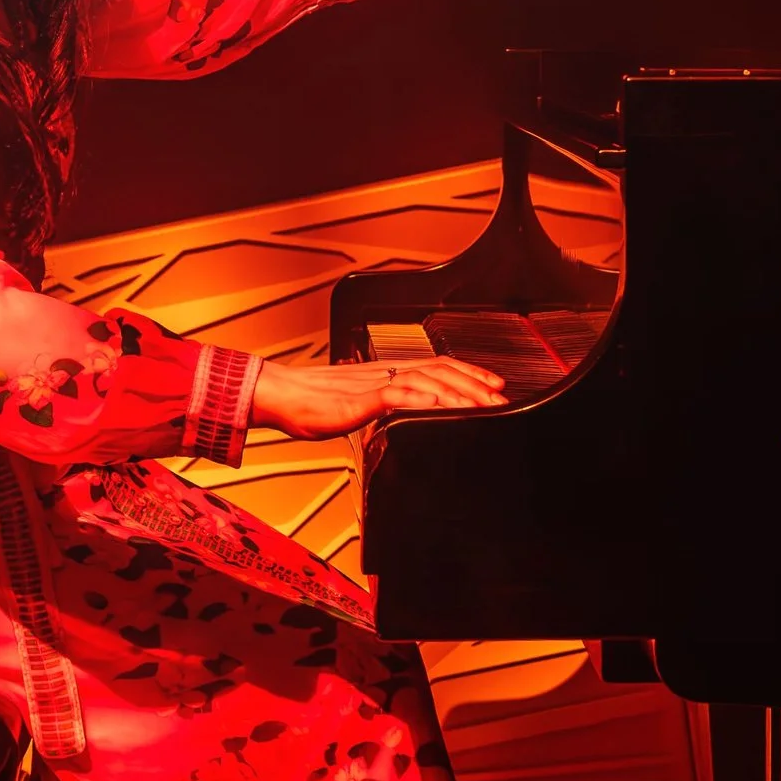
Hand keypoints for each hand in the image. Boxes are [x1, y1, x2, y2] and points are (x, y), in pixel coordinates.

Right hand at [251, 356, 507, 438]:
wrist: (279, 395)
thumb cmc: (312, 402)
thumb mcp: (360, 404)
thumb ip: (387, 407)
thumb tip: (412, 415)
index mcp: (387, 372)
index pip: (438, 365)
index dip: (470, 373)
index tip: (496, 386)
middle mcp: (384, 372)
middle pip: (439, 372)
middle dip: (475, 386)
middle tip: (502, 399)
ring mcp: (371, 385)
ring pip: (423, 382)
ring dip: (456, 394)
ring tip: (480, 405)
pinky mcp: (355, 401)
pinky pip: (391, 397)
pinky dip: (418, 402)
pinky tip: (436, 409)